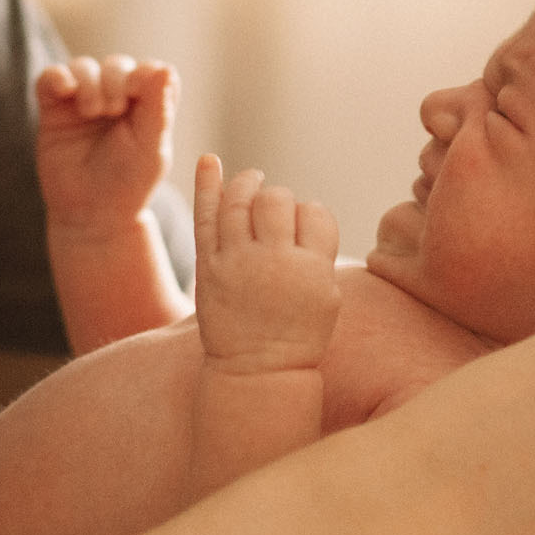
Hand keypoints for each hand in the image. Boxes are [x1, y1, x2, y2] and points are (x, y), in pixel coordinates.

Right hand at [36, 57, 175, 228]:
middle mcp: (116, 97)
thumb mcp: (150, 148)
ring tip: (91, 111)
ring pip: (83, 67)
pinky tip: (65, 89)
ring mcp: (83, 100)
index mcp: (147, 104)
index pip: (149, 71)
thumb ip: (158, 108)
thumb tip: (165, 69)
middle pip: (116, 66)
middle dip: (114, 82)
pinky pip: (50, 78)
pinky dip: (57, 77)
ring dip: (89, 83)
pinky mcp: (54, 108)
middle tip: (113, 111)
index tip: (137, 93)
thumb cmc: (128, 183)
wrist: (89, 213)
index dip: (143, 75)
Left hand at [192, 155, 339, 374]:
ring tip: (252, 180)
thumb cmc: (299, 334)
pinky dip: (206, 185)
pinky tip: (209, 161)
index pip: (315, 212)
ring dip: (247, 184)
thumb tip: (303, 208)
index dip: (310, 216)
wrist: (258, 372)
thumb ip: (319, 253)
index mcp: (311, 269)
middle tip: (276, 213)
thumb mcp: (328, 296)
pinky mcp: (208, 268)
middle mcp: (273, 262)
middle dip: (279, 200)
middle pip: (277, 200)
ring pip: (239, 201)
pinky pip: (206, 217)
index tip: (304, 232)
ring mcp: (236, 262)